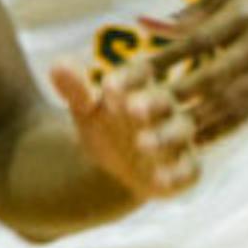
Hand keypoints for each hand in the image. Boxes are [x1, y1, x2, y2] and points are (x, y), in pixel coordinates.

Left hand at [50, 57, 199, 200]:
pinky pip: (189, 170)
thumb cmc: (100, 125)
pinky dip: (178, 175)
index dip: (128, 78)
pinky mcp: (184, 167)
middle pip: (164, 99)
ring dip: (165, 137)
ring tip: (142, 144)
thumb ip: (74, 88)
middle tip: (133, 109)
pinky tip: (159, 181)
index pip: (140, 72)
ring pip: (180, 131)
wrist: (111, 166)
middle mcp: (165, 107)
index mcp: (140, 85)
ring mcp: (177, 137)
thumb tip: (58, 67)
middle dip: (152, 103)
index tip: (108, 87)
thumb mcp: (83, 108)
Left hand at [151, 0, 247, 144]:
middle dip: (178, 96)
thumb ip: (186, 15)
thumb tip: (142, 24)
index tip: (136, 73)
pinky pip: (244, 115)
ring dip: (194, 121)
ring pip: (228, 102)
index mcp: (241, 16)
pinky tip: (194, 142)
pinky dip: (218, 130)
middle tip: (142, 113)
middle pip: (213, 76)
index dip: (167, 57)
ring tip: (162, 137)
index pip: (198, 40)